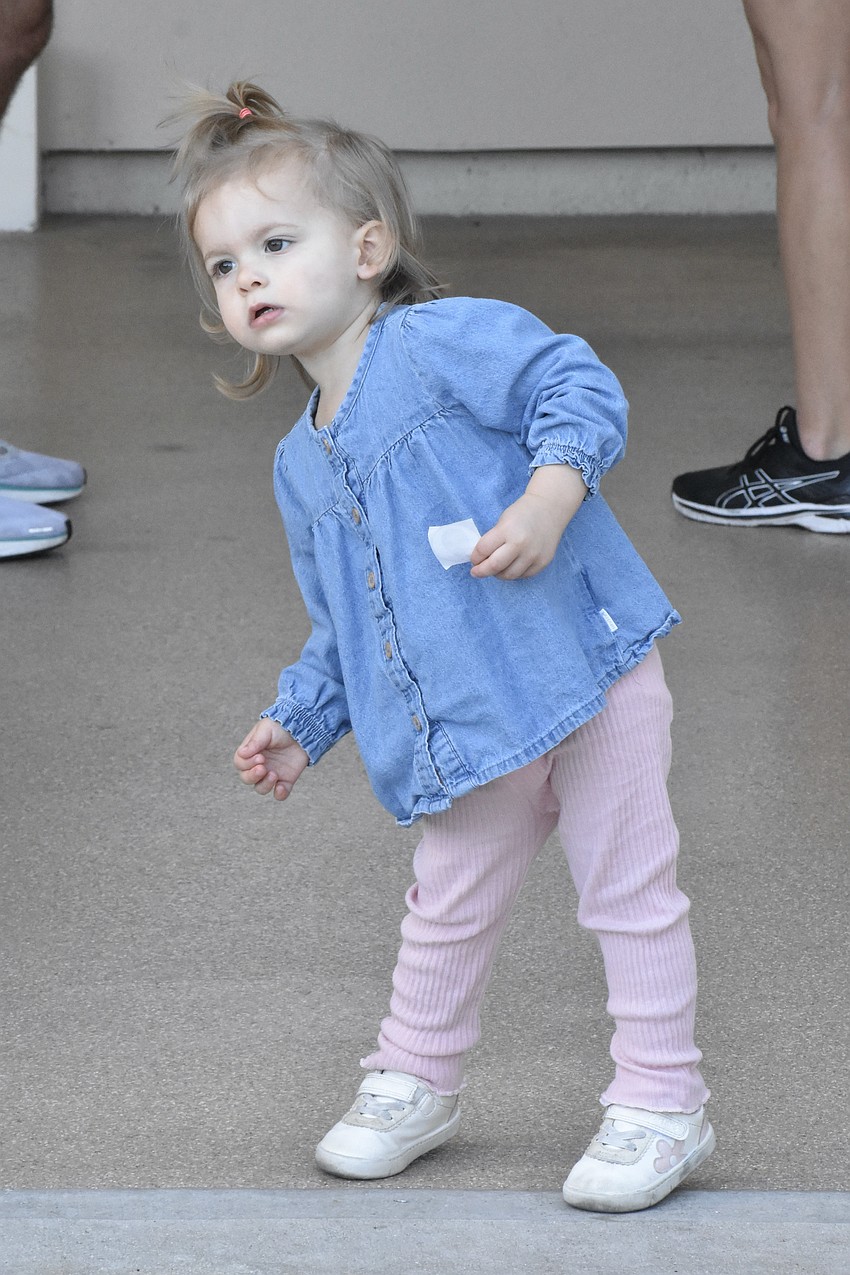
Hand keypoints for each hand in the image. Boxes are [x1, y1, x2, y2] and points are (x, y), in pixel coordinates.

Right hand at [234, 719, 309, 800]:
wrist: (302, 729)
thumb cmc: (280, 727)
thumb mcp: (266, 730)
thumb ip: (255, 742)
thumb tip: (242, 753)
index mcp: (250, 753)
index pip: (240, 764)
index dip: (247, 764)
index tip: (260, 756)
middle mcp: (259, 765)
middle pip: (246, 779)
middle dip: (252, 776)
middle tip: (263, 768)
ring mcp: (271, 774)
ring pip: (261, 788)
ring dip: (264, 785)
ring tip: (274, 774)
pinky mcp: (286, 780)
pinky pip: (280, 794)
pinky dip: (279, 794)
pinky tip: (281, 788)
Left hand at [470, 464, 587, 579]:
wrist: (549, 508)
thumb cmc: (522, 513)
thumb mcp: (503, 522)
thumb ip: (492, 540)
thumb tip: (481, 560)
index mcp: (507, 529)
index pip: (483, 550)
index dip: (475, 557)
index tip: (473, 559)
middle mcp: (521, 544)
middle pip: (494, 566)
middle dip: (481, 571)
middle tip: (476, 572)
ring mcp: (533, 555)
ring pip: (509, 575)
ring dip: (497, 574)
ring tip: (495, 569)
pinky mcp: (543, 562)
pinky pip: (523, 575)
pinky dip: (514, 573)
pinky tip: (510, 567)